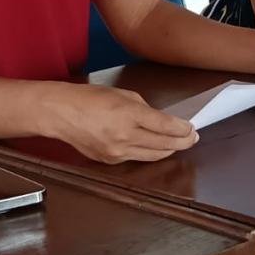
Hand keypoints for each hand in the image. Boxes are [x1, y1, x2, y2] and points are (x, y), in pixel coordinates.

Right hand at [44, 84, 198, 164]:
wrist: (61, 113)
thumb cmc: (89, 98)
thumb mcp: (121, 93)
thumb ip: (142, 107)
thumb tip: (158, 120)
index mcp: (128, 115)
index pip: (165, 126)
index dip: (182, 129)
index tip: (192, 128)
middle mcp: (125, 136)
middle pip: (163, 145)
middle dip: (182, 142)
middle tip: (193, 138)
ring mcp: (117, 152)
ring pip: (153, 156)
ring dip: (169, 150)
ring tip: (180, 144)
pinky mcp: (110, 161)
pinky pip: (136, 158)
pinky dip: (149, 153)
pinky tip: (156, 147)